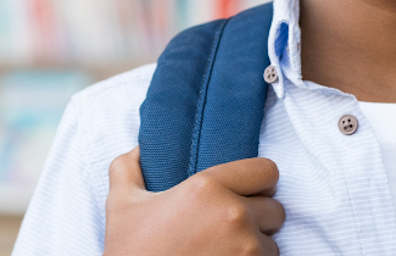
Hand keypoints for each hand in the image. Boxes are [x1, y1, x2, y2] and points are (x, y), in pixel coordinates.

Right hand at [104, 146, 284, 255]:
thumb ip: (128, 168)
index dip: (258, 181)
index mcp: (207, 188)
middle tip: (230, 226)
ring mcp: (247, 251)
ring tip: (223, 250)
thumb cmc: (131, 253)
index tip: (245, 191)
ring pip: (272, 242)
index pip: (267, 171)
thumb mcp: (120, 205)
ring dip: (255, 246)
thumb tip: (140, 150)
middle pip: (275, 209)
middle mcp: (234, 216)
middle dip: (257, 217)